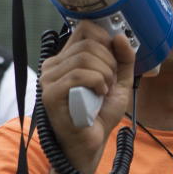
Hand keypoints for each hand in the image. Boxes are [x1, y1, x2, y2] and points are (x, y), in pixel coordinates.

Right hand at [38, 21, 135, 173]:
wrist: (91, 144)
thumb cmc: (100, 113)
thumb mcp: (119, 81)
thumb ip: (124, 58)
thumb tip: (120, 36)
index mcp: (67, 58)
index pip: (85, 29)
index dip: (105, 39)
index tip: (114, 59)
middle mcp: (53, 65)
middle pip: (88, 43)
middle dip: (110, 61)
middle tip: (110, 81)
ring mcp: (49, 79)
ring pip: (84, 57)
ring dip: (105, 73)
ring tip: (105, 90)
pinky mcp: (50, 94)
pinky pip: (78, 74)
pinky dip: (97, 82)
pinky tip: (99, 94)